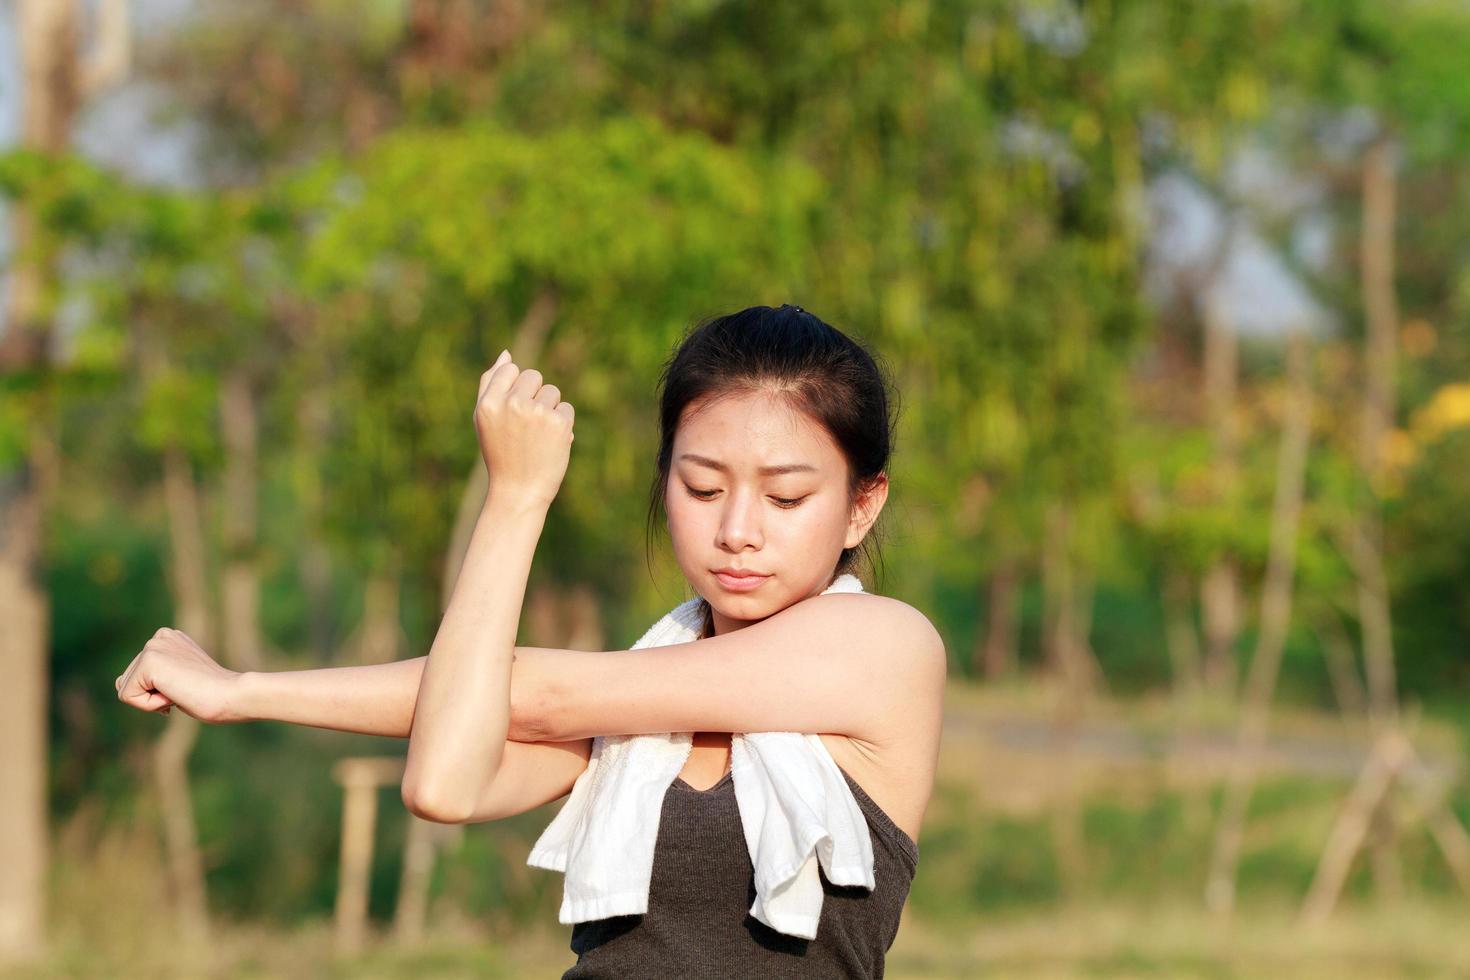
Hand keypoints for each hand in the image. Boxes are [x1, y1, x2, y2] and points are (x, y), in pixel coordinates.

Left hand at [115, 628, 243, 723]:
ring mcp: (153, 646)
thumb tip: (119, 682)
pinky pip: (128, 697)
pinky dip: (149, 705)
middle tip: (185, 690)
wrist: (230, 695)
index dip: (157, 692)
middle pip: (127, 682)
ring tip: (181, 691)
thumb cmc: (211, 695)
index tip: (186, 686)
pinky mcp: (149, 661)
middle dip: (151, 696)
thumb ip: (153, 677)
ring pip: (125, 690)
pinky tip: (174, 694)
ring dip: (151, 701)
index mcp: (168, 638)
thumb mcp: (179, 680)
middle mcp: (159, 637)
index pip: (137, 676)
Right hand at [474, 349, 575, 506]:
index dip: (515, 388)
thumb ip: (490, 383)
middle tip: (525, 426)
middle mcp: (512, 404)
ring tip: (537, 436)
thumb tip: (506, 353)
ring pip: (552, 391)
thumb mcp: (484, 418)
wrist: (518, 491)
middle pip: (533, 376)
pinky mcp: (559, 423)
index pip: (511, 369)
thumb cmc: (500, 452)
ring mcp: (537, 413)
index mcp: (489, 402)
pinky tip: (550, 442)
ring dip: (549, 409)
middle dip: (534, 395)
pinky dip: (562, 423)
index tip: (513, 411)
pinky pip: (566, 408)